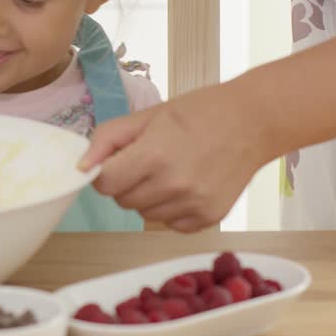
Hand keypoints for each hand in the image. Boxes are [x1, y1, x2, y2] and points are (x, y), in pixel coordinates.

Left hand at [80, 83, 271, 232]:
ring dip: (150, 196)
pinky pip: (170, 224)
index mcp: (153, 156)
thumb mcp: (149, 115)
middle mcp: (173, 186)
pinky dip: (172, 209)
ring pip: (145, 215)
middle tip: (150, 160)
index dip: (106, 172)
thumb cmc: (200, 112)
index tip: (118, 162)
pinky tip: (189, 184)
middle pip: (123, 201)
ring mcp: (193, 205)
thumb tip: (81, 166)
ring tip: (173, 170)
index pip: (105, 184)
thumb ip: (109, 139)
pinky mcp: (208, 218)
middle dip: (128, 182)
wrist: (254, 123)